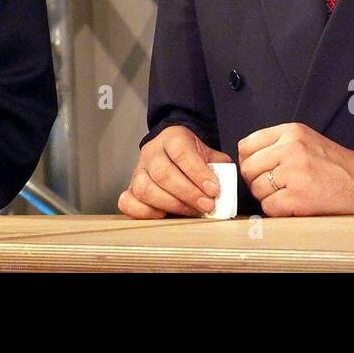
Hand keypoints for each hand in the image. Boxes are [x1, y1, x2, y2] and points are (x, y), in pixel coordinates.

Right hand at [118, 125, 232, 218]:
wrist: (173, 151)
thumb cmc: (192, 157)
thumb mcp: (209, 154)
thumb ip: (219, 167)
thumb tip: (226, 187)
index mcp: (172, 137)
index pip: (181, 152)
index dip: (197, 172)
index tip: (213, 190)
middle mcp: (151, 152)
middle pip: (162, 173)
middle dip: (188, 193)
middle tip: (207, 205)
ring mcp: (137, 171)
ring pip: (145, 188)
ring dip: (171, 204)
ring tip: (192, 212)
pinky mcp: (130, 188)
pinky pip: (127, 202)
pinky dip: (144, 212)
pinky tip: (163, 215)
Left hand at [238, 123, 353, 215]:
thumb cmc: (336, 166)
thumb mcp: (306, 140)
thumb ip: (278, 144)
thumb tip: (246, 158)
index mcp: (291, 132)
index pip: (247, 145)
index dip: (249, 161)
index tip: (258, 169)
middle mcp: (290, 149)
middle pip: (248, 168)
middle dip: (256, 180)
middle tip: (275, 186)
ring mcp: (294, 173)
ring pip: (256, 189)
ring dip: (268, 197)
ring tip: (289, 194)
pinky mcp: (297, 197)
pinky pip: (268, 207)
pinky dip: (277, 210)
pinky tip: (294, 205)